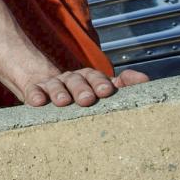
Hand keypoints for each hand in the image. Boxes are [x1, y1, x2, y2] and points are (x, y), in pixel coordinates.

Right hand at [23, 67, 149, 106]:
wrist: (45, 87)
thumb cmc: (79, 95)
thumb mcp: (100, 89)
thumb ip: (123, 84)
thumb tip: (145, 80)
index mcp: (88, 78)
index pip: (96, 77)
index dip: (101, 83)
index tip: (107, 92)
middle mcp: (71, 79)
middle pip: (77, 80)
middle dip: (82, 89)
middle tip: (87, 100)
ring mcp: (52, 85)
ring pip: (56, 85)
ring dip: (60, 92)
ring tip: (63, 102)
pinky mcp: (34, 91)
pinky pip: (34, 91)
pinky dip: (36, 95)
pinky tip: (38, 102)